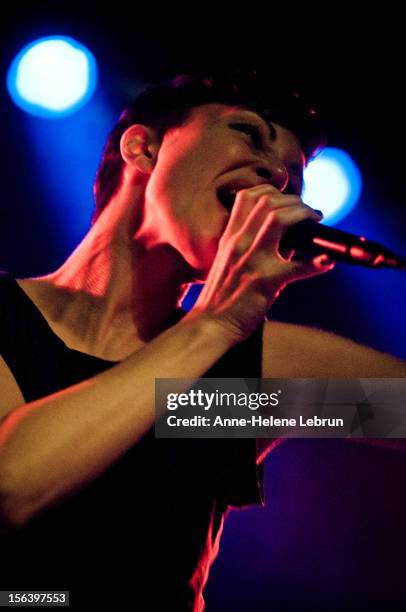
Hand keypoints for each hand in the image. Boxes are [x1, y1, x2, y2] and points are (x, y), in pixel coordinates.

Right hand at [191, 184, 334, 342]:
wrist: (209, 325)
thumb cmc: (221, 298)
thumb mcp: (231, 264)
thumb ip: (255, 248)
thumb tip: (291, 242)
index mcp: (230, 237)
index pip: (248, 197)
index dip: (273, 192)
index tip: (288, 201)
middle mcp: (239, 243)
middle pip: (267, 202)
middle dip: (294, 201)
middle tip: (309, 211)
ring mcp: (252, 261)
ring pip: (279, 219)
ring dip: (303, 214)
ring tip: (316, 220)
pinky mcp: (265, 283)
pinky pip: (296, 267)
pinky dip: (316, 264)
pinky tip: (327, 263)